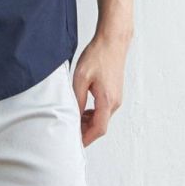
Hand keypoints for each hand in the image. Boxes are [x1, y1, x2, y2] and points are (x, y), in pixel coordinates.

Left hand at [70, 31, 131, 146]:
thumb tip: (73, 117)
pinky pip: (104, 111)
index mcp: (107, 100)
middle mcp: (115, 102)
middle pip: (100, 127)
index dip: (86, 139)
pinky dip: (92, 115)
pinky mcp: (115, 94)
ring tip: (72, 119)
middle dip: (84, 132)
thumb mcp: (81, 78)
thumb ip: (77, 100)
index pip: (98, 129)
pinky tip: (81, 109)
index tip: (75, 144)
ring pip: (102, 119)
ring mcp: (117, 98)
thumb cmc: (97, 56)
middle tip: (68, 132)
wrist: (113, 41)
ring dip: (88, 123)